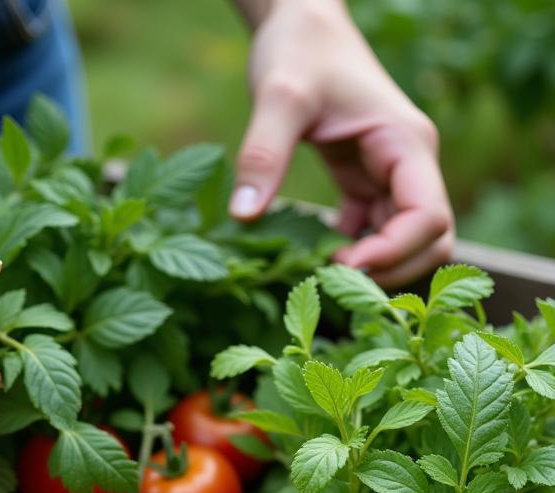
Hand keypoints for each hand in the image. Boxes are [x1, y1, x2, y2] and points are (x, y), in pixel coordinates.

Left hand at [231, 0, 453, 286]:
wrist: (299, 26)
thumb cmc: (297, 51)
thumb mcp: (278, 97)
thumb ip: (264, 155)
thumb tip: (244, 216)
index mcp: (406, 146)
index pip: (429, 218)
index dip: (394, 253)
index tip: (343, 266)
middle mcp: (408, 166)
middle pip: (430, 242)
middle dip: (390, 272)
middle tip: (332, 282)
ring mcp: (390, 178)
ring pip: (405, 245)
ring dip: (372, 270)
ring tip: (320, 276)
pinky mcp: (365, 186)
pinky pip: (374, 236)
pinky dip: (352, 255)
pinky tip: (313, 259)